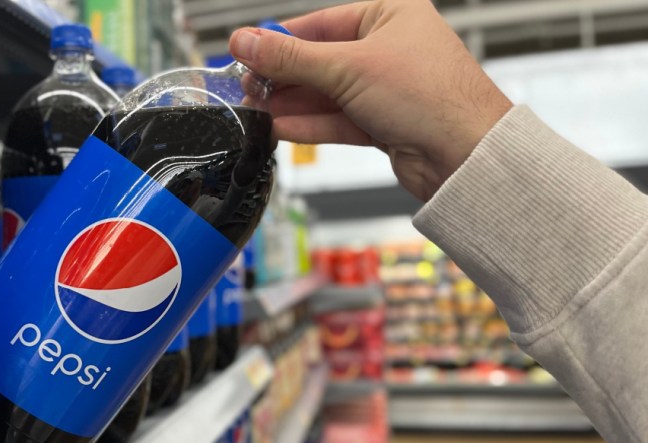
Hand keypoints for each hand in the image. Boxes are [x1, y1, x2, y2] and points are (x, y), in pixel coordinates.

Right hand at [229, 0, 511, 200]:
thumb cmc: (434, 98)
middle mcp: (389, 49)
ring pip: (325, 94)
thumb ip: (290, 58)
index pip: (320, 24)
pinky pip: (336, 119)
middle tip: (246, 87)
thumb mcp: (348, 68)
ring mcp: (386, 88)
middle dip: (281, 78)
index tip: (245, 51)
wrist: (467, 157)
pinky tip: (278, 128)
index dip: (279, 40)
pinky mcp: (383, 123)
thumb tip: (247, 41)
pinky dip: (307, 125)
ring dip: (289, 104)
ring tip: (255, 111)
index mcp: (391, 15)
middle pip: (319, 61)